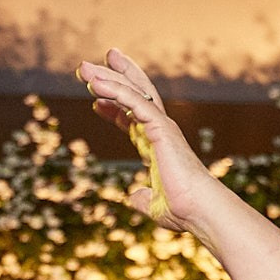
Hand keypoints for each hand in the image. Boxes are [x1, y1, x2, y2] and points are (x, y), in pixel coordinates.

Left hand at [77, 49, 224, 234]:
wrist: (197, 210)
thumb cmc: (182, 211)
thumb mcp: (153, 205)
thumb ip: (142, 197)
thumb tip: (134, 196)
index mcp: (157, 146)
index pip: (132, 119)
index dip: (113, 108)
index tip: (94, 102)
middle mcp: (160, 131)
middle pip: (133, 96)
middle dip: (111, 79)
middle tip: (85, 68)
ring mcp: (161, 126)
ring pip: (132, 92)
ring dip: (106, 78)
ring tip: (82, 68)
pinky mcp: (161, 127)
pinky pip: (135, 101)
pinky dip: (114, 90)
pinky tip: (94, 84)